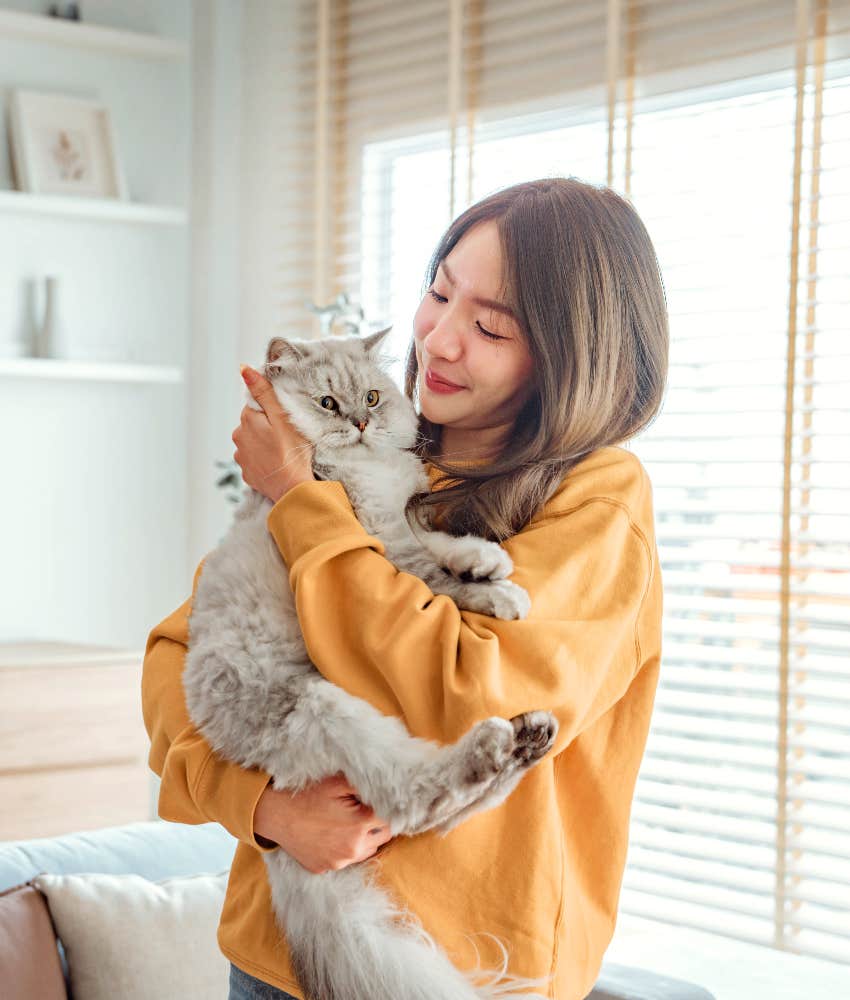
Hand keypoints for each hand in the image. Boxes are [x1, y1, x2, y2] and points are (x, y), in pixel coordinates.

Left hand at [232, 366, 314, 502]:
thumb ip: (263, 391)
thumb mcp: (282, 416)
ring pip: (254, 442)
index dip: (272, 411)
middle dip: (268, 427)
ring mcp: (242, 458)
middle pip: (254, 424)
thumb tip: (243, 368)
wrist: (292, 488)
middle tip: (287, 437)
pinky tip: (278, 464)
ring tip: (283, 452)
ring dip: (266, 444)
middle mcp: (238, 437)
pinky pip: (256, 461)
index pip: (256, 405)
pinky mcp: (247, 474)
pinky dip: (265, 461)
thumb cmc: (292, 451)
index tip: (285, 421)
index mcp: (246, 420)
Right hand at [253, 773, 392, 873]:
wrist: (276, 814)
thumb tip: (389, 786)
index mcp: (360, 824)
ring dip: (365, 838)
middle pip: (383, 837)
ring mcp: (339, 862)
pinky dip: (345, 849)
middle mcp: (354, 848)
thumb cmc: (308, 795)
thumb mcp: (338, 782)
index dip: (389, 808)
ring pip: (367, 851)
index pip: (392, 819)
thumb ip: (366, 785)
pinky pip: (345, 859)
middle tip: (366, 810)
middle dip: (379, 824)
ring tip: (350, 822)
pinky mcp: (325, 868)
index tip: (384, 802)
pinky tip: (333, 833)